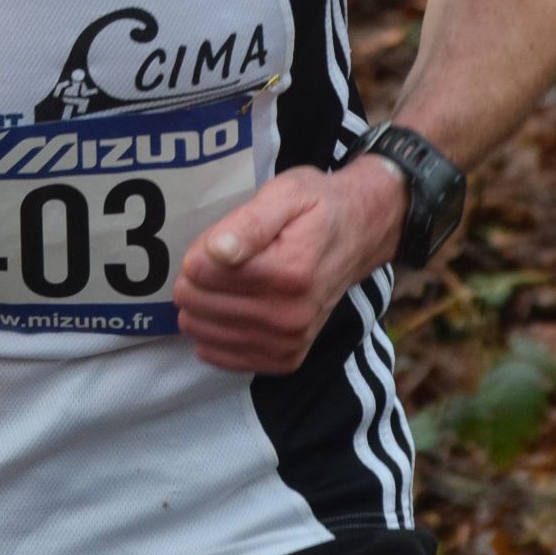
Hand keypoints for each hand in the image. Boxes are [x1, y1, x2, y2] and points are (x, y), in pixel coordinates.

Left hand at [172, 158, 407, 375]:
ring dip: (204, 304)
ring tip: (232, 282)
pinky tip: (230, 308)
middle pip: (196, 303)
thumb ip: (249, 223)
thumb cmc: (317, 210)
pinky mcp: (283, 360)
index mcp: (289, 272)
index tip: (223, 240)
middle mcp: (290, 315)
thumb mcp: (287, 194)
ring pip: (200, 330)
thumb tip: (217, 251)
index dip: (201, 250)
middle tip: (226, 259)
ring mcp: (288, 343)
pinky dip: (214, 331)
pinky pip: (217, 354)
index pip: (200, 271)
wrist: (359, 236)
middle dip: (198, 277)